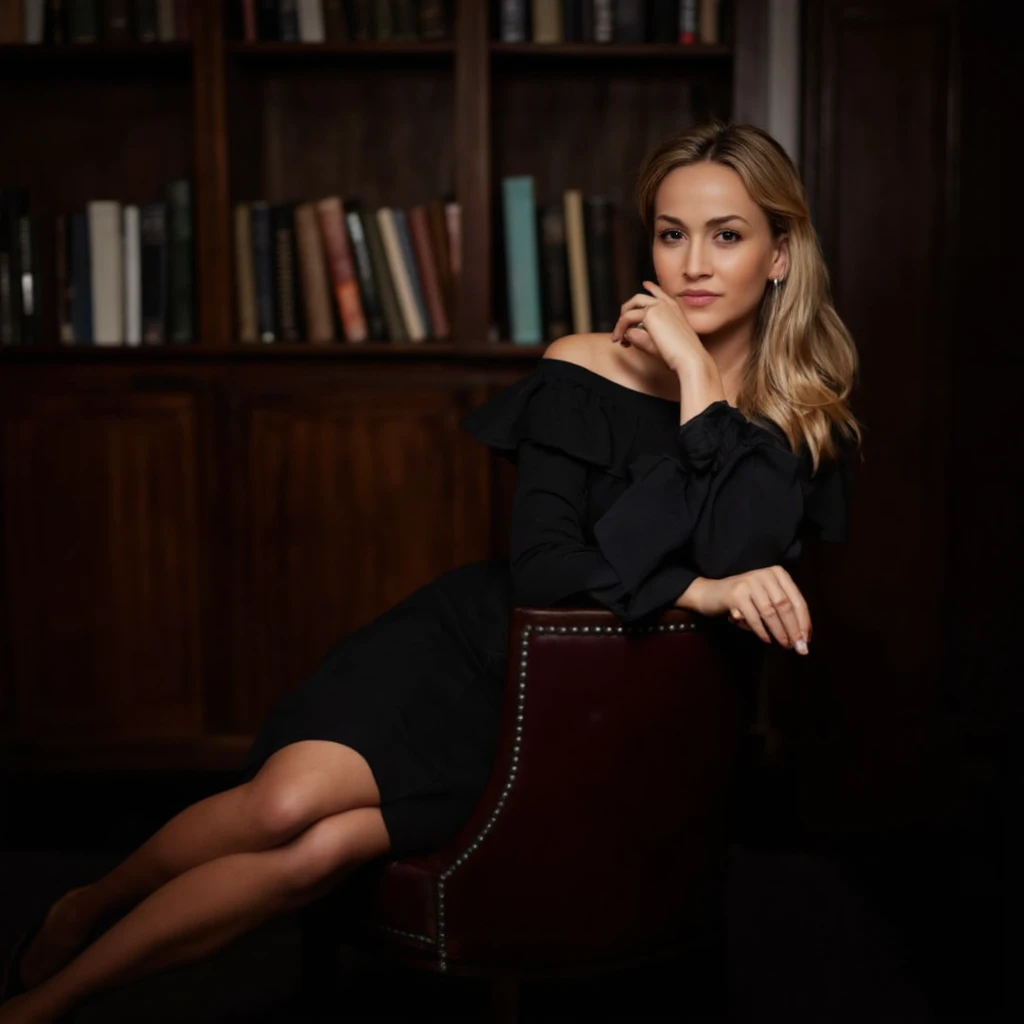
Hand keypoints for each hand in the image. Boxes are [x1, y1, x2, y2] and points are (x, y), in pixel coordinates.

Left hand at [610, 280, 706, 372]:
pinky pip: (626, 318)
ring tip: (617, 336)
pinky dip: (619, 329)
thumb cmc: (680, 355)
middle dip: (626, 311)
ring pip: (630, 307)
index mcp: (675, 308)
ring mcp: (658, 306)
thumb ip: (643, 336)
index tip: (645, 284)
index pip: (660, 292)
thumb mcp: (661, 342)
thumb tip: (627, 333)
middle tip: (621, 327)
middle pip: (638, 298)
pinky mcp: (650, 313)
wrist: (689, 357)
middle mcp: (666, 304)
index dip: (651, 287)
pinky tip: (619, 340)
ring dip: (620, 322)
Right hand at [678, 567, 811, 653]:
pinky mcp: (736, 594)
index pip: (797, 599)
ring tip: (784, 644)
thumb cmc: (743, 600)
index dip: (804, 621)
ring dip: (779, 631)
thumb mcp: (766, 598)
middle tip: (799, 647)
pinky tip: (767, 639)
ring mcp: (749, 582)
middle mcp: (764, 574)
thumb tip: (802, 636)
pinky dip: (762, 631)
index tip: (806, 639)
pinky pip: (754, 617)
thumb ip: (783, 611)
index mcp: (777, 573)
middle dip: (794, 629)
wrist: (711, 593)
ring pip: (771, 612)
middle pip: (785, 606)